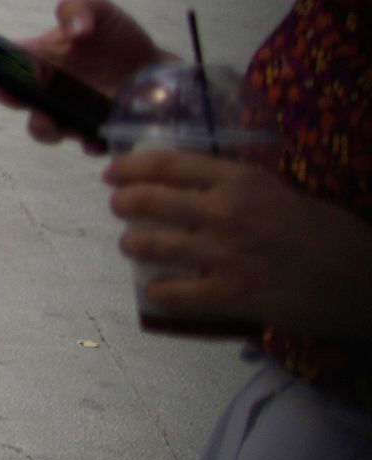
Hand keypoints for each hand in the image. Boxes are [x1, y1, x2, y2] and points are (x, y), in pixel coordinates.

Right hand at [8, 0, 158, 150]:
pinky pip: (87, 143)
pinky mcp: (97, 132)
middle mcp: (47, 89)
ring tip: (51, 120)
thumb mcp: (99, 10)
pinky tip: (97, 136)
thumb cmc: (118, 39)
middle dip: (8, 96)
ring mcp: (69, 114)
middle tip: (8, 92)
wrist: (157, 70)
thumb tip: (75, 31)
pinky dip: (89, 141)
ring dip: (42, 126)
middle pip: (15, 98)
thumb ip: (79, 8)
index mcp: (39, 58)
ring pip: (44, 128)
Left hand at [108, 151, 371, 341]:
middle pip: (147, 200)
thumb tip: (195, 188)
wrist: (366, 280)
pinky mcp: (231, 295)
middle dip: (123, 203)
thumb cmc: (330, 234)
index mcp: (239, 180)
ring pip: (149, 244)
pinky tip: (157, 289)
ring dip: (133, 243)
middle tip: (120, 207)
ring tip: (132, 244)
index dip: (130, 167)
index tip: (113, 171)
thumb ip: (236, 188)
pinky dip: (159, 292)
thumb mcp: (280, 193)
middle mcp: (224, 212)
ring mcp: (223, 254)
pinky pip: (174, 293)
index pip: (166, 164)